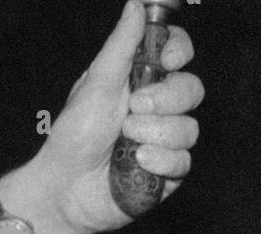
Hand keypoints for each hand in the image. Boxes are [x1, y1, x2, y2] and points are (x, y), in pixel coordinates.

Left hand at [0, 0, 203, 233]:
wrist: (67, 187)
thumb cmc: (74, 134)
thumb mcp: (96, 84)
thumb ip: (121, 47)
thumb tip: (136, 6)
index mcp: (141, 79)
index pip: (177, 53)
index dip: (179, 52)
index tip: (166, 60)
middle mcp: (158, 108)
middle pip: (192, 89)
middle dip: (166, 99)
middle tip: (134, 108)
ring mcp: (167, 140)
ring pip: (190, 129)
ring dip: (156, 134)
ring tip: (127, 141)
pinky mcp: (170, 172)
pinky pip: (184, 161)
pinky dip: (158, 161)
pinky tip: (137, 163)